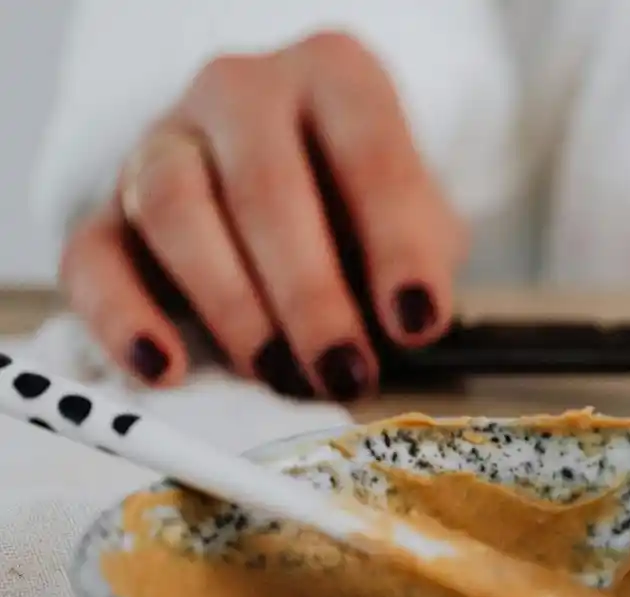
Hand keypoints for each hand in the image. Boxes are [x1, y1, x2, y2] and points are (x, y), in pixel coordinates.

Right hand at [58, 30, 466, 399]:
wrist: (302, 176)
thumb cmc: (369, 202)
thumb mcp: (421, 217)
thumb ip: (416, 256)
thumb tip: (408, 322)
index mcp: (335, 77)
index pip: (370, 155)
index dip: (397, 246)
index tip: (417, 322)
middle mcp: (242, 91)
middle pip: (263, 187)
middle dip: (309, 294)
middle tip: (342, 368)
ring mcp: (164, 141)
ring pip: (173, 210)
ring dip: (230, 305)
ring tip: (278, 372)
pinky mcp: (108, 205)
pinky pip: (93, 256)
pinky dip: (122, 318)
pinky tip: (163, 367)